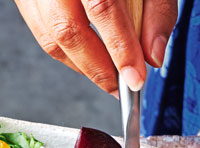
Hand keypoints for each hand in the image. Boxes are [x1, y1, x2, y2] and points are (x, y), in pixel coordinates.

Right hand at [14, 0, 177, 94]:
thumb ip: (157, 13)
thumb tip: (153, 57)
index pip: (102, 8)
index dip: (120, 49)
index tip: (135, 79)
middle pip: (69, 29)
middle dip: (98, 69)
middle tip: (122, 87)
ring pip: (51, 37)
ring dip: (82, 65)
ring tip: (109, 76)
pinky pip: (42, 32)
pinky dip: (68, 53)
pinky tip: (89, 58)